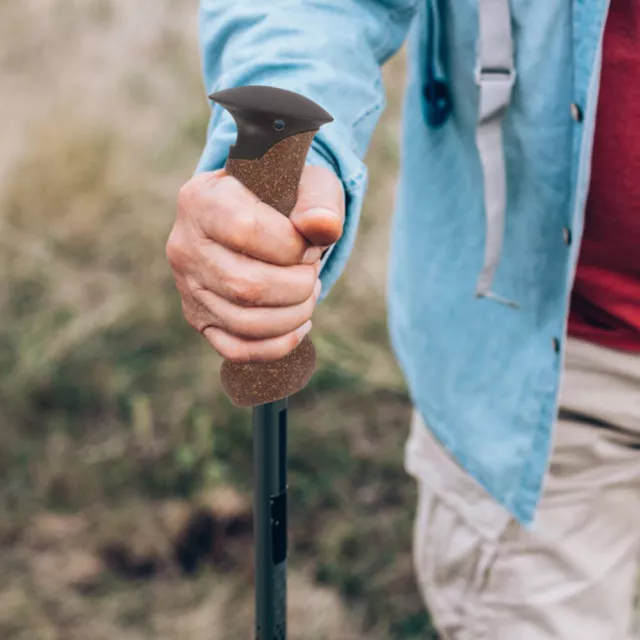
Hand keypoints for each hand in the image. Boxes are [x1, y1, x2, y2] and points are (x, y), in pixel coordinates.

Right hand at [166, 164, 344, 362]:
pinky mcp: (199, 318)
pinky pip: (235, 349)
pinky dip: (276, 346)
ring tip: (308, 294)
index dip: (291, 246)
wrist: (254, 212)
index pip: (245, 230)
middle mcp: (184, 246)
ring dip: (293, 315)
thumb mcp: (305, 182)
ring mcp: (187, 287)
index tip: (310, 245)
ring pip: (243, 321)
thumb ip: (318, 200)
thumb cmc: (282, 195)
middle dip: (297, 286)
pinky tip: (298, 326)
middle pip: (245, 285)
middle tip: (312, 271)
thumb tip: (325, 227)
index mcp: (201, 200)